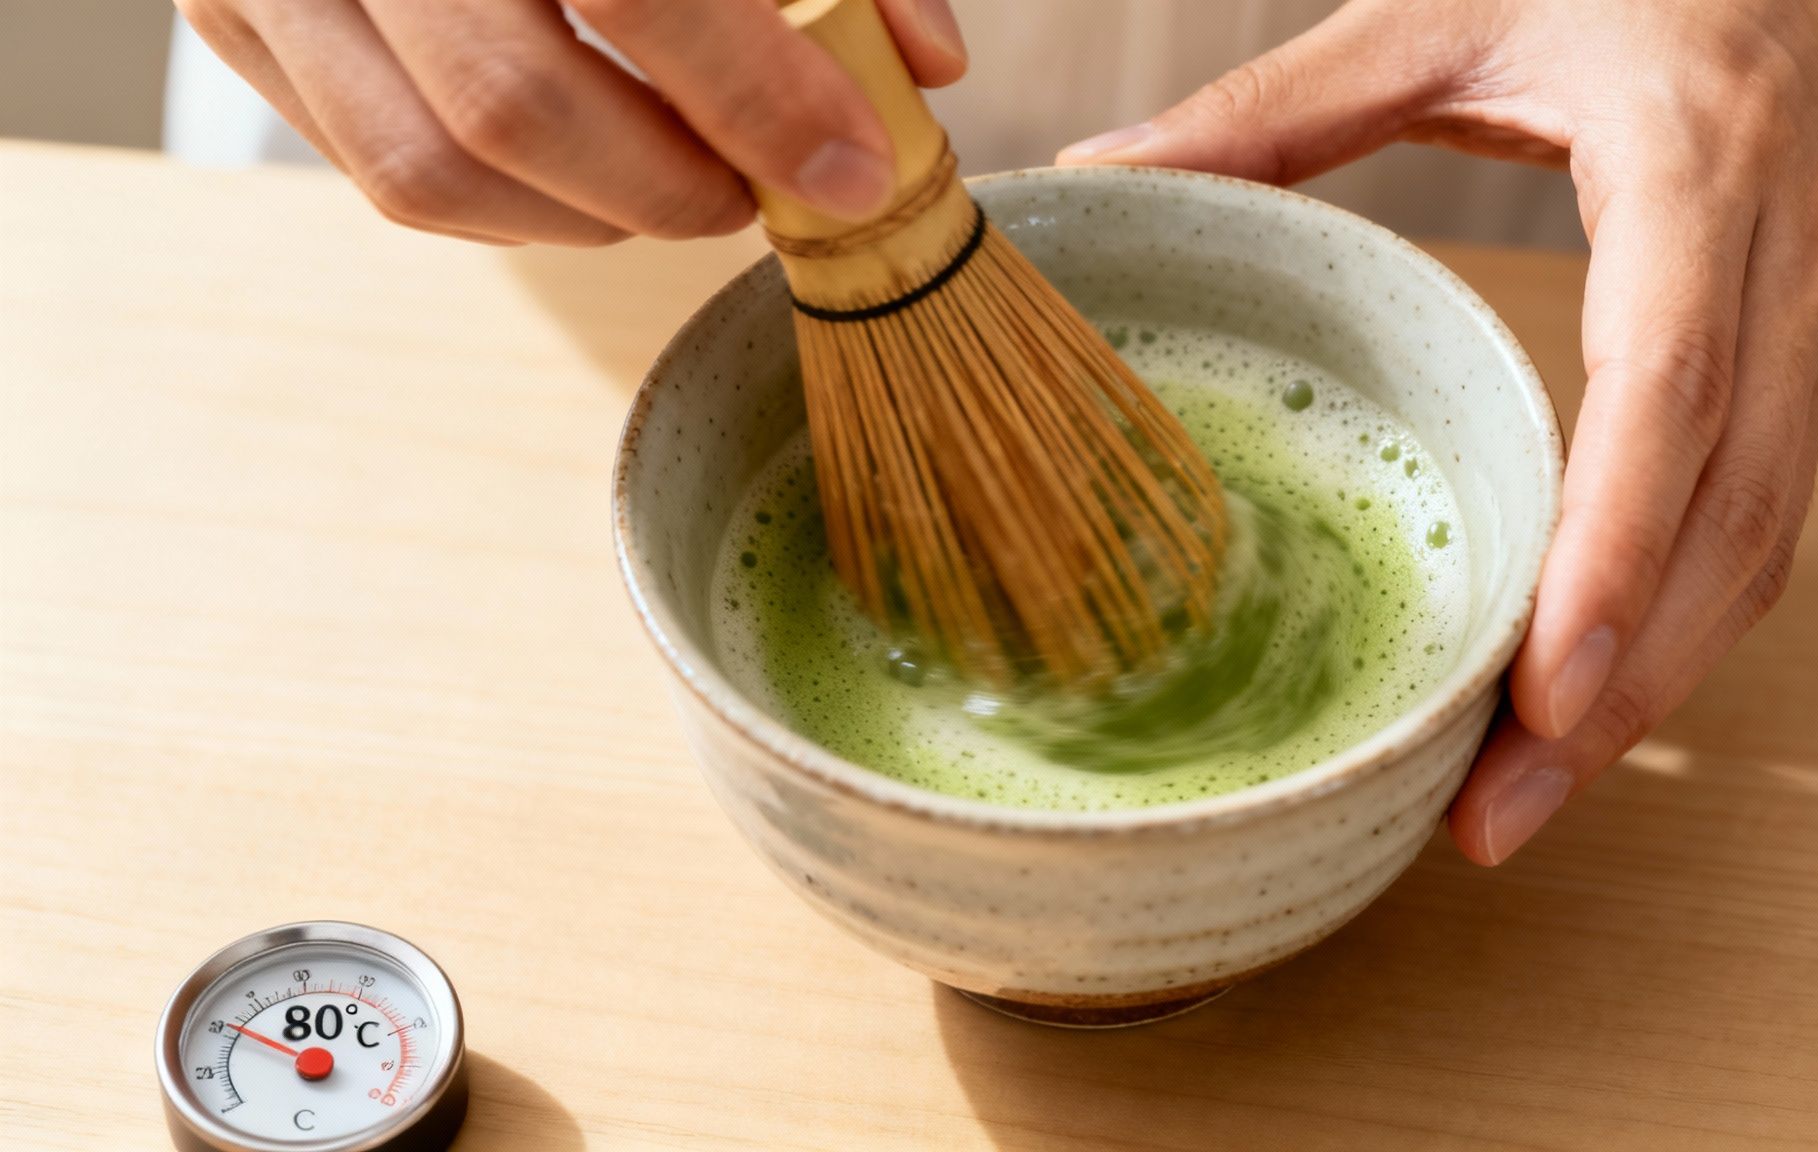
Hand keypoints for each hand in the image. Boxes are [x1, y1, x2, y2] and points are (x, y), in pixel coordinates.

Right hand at [176, 0, 966, 243]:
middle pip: (513, 105)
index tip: (853, 170)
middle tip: (755, 193)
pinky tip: (585, 166)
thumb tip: (925, 69)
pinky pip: (382, 173)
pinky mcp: (237, 18)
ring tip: (678, 181)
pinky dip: (509, 206)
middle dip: (668, 185)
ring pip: (432, 169)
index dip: (758, 97)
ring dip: (588, 216)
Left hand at [1060, 0, 1817, 864]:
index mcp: (1692, 167)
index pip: (1669, 387)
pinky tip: (1592, 696)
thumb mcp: (1445, 9)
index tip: (1538, 692)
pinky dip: (1679, 624)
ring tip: (1524, 796)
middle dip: (1624, 688)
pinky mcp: (1808, 354)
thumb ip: (1276, 105)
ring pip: (1763, 542)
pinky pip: (1763, 516)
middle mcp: (1782, 260)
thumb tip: (1107, 181)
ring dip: (1658, 687)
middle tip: (1497, 815)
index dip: (1611, 552)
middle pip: (1730, 517)